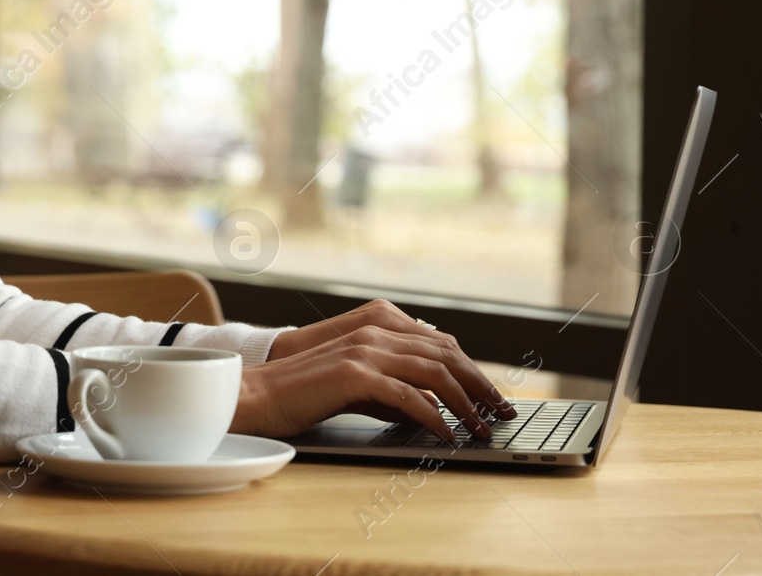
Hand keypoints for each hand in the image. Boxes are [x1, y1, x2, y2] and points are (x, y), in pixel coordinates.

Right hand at [232, 299, 515, 442]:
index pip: (441, 344)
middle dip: (480, 386)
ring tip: (481, 430)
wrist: (258, 395)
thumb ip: (394, 391)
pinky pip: (409, 396)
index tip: (493, 398)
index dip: (472, 371)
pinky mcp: (354, 374)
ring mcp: (365, 350)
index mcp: (376, 326)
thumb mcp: (358, 388)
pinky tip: (447, 435)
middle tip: (503, 414)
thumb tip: (432, 410)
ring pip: (434, 373)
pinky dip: (435, 417)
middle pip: (446, 354)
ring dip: (466, 404)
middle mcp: (374, 332)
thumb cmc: (305, 395)